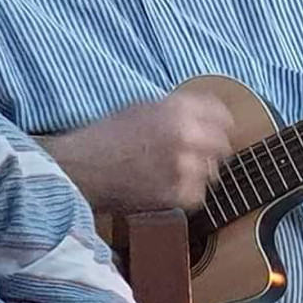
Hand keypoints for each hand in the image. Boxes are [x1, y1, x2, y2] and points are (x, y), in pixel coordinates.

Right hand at [46, 93, 234, 212]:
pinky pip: (197, 195)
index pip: (222, 115)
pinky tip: (165, 188)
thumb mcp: (143, 107)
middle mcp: (186, 134)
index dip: (220, 124)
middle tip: (197, 156)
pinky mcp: (176, 193)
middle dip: (211, 150)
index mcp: (179, 109)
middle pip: (223, 144)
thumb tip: (208, 113)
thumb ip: (178, 108)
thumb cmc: (105, 136)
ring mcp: (183, 165)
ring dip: (198, 173)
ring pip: (211, 171)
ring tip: (173, 173)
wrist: (79, 168)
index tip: (218, 131)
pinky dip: (186, 194)